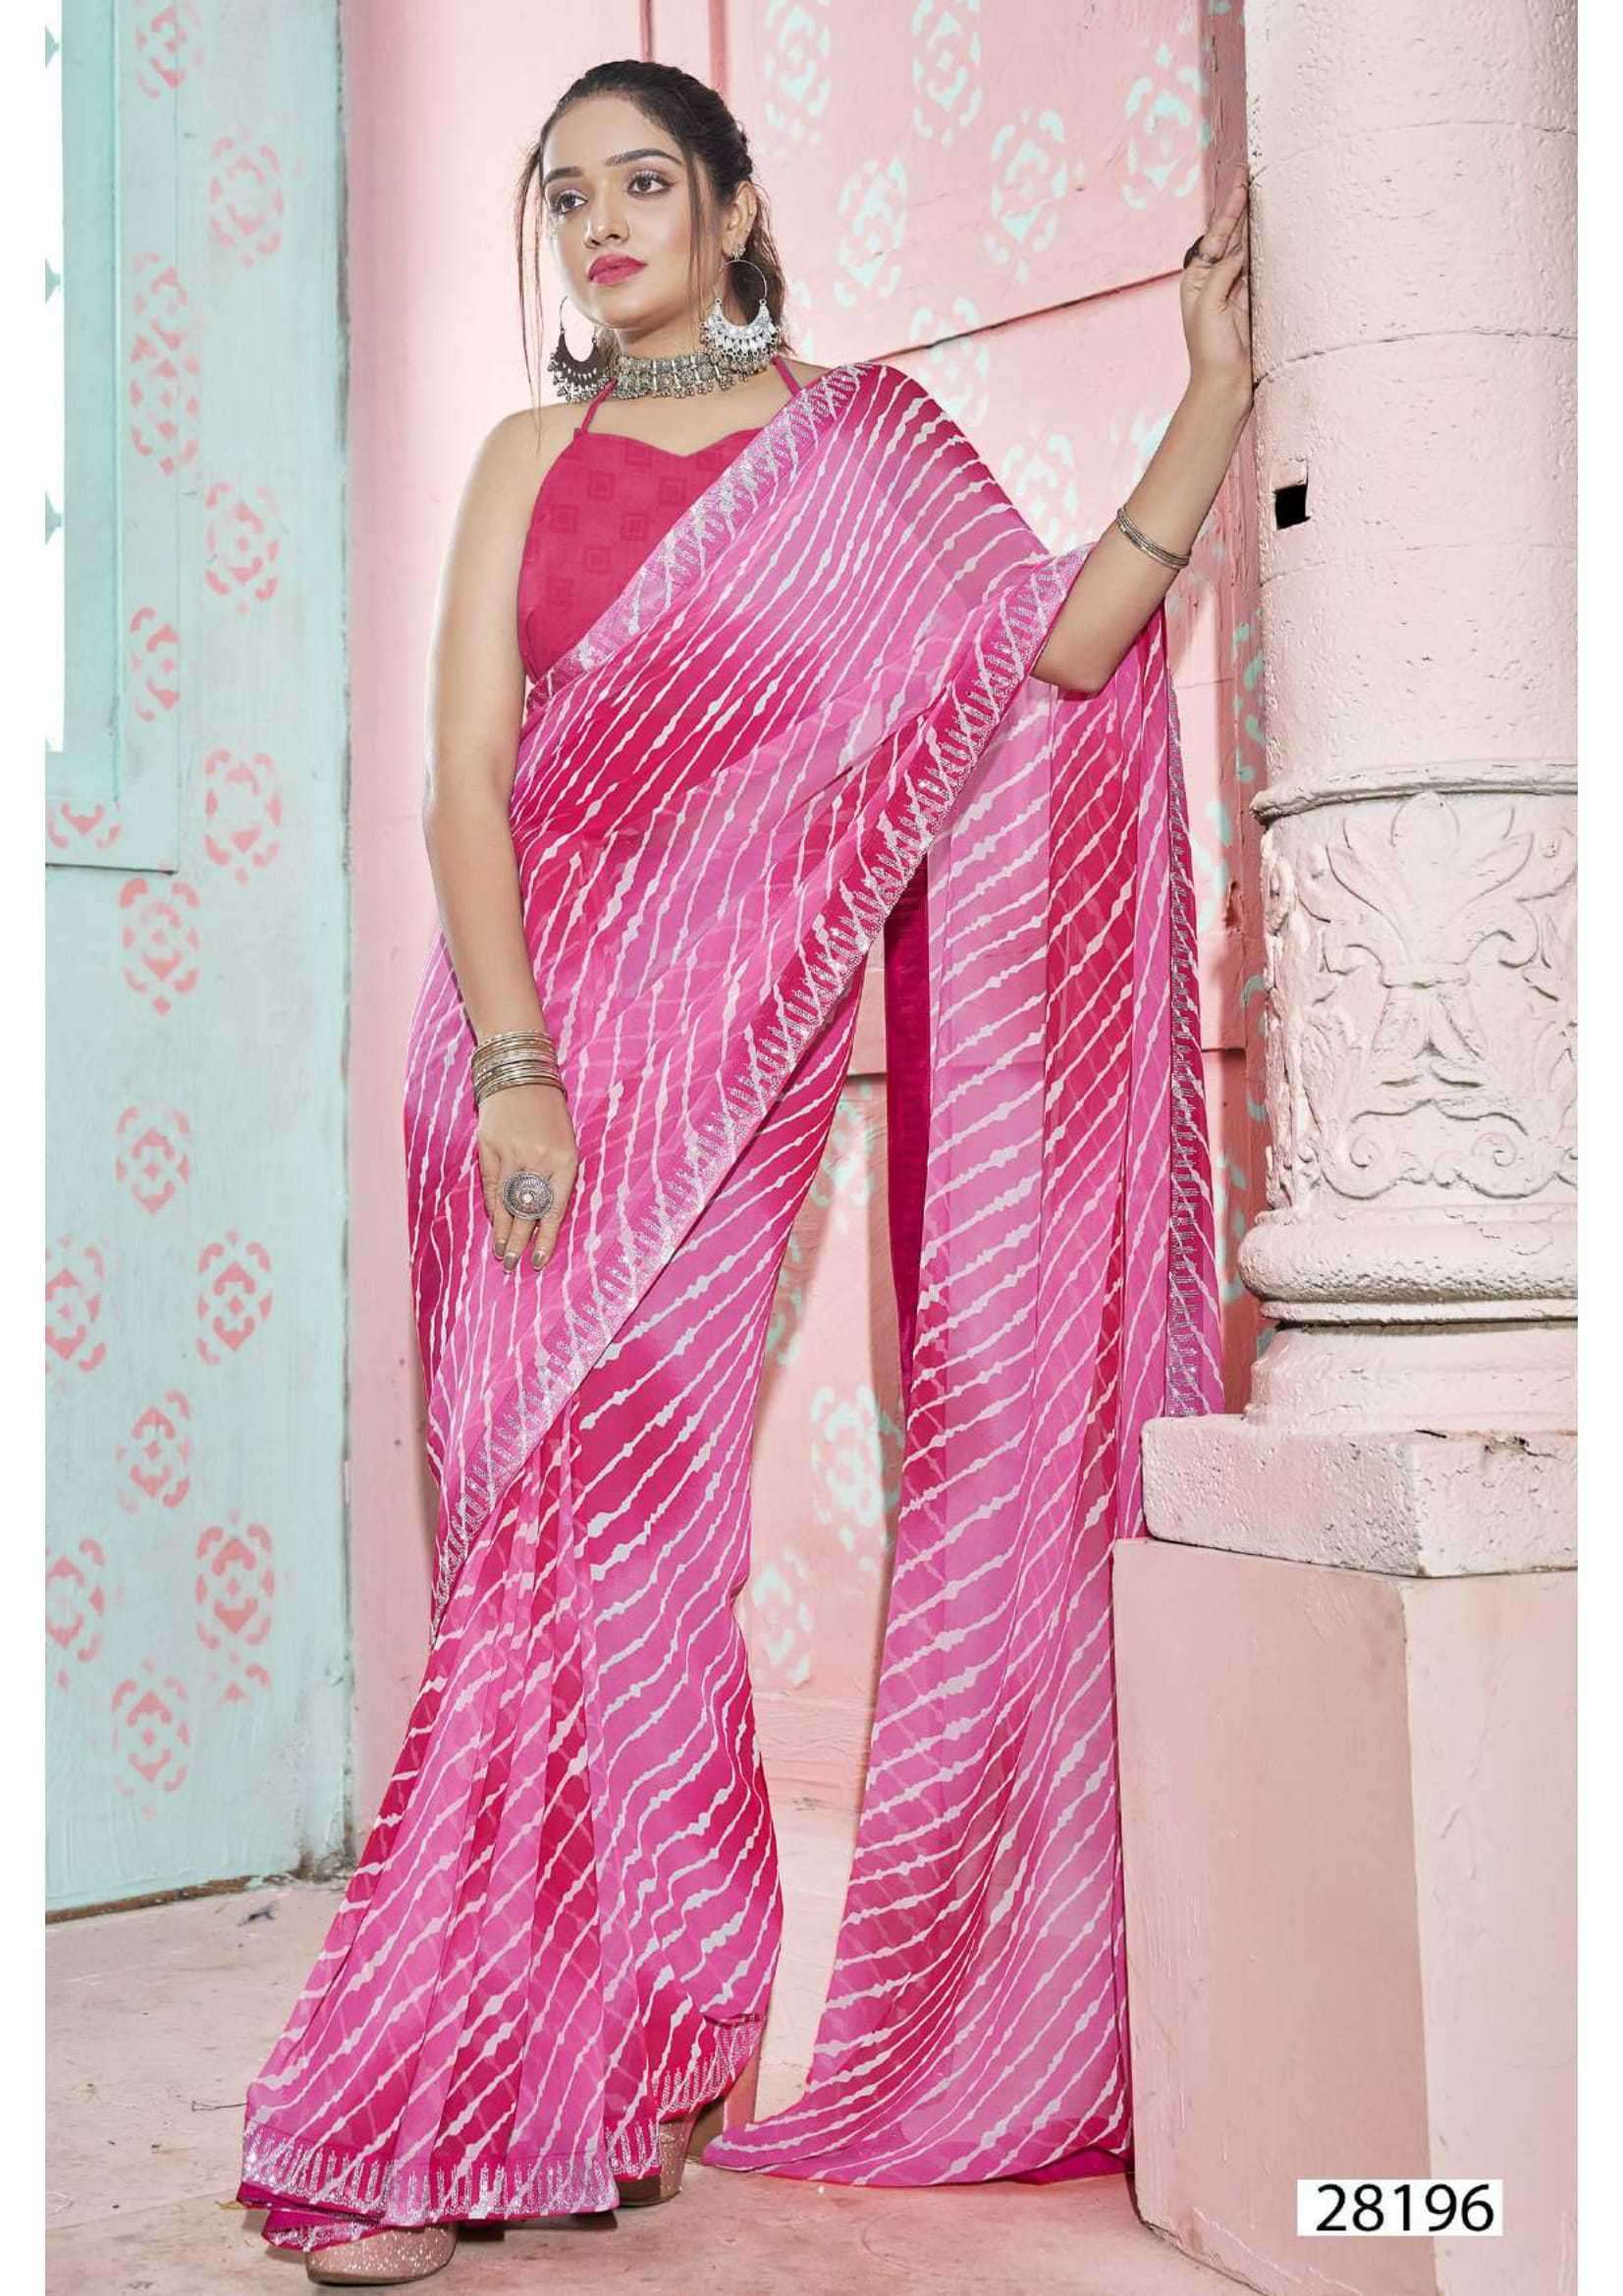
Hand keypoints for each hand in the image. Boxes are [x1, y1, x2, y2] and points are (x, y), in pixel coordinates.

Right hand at [476, 1081, 579, 1274]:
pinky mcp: (488, 1148)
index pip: (554, 1209)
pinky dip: (492, 1206)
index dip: (545, 1238)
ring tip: (501, 1252)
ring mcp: (511, 1154)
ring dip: (502, 1230)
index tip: (538, 1261)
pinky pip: (490, 1185)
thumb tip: (543, 1216)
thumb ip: (557, 1177)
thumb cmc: (549, 1114)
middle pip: (527, 1210)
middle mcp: (538, 1160)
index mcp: (565, 1161)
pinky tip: (493, 1222)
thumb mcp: (566, 1143)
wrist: (520, 1077)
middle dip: (519, 1241)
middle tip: (513, 1265)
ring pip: (505, 1202)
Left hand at [1180, 167, 1252, 407]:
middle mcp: (1215, 278)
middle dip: (1239, 204)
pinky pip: (1261, 264)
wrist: (1226, 385)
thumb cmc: (1211, 351)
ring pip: (1247, 244)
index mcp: (1197, 278)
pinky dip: (1265, 244)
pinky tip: (1271, 226)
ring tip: (1260, 190)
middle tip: (1250, 173)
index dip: (1229, 207)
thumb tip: (1240, 251)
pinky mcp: (1253, 299)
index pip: (1215, 234)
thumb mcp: (1208, 306)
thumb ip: (1222, 273)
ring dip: (1253, 219)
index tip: (1241, 180)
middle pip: (1230, 233)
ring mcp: (1236, 287)